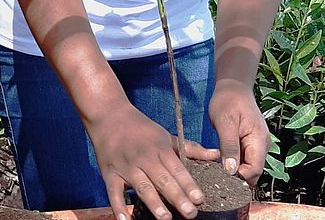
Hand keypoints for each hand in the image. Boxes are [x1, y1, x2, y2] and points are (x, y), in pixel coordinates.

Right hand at [94, 106, 219, 219]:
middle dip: (177, 197)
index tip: (200, 199)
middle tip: (190, 213)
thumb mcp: (166, 136)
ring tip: (165, 217)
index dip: (188, 185)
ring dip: (153, 203)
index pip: (177, 169)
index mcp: (159, 148)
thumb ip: (191, 149)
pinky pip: (113, 193)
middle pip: (162, 180)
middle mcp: (143, 158)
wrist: (108, 115)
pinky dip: (118, 207)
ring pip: (141, 186)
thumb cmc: (141, 128)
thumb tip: (216, 154)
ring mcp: (125, 166)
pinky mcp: (109, 173)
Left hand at [208, 78, 269, 185]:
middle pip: (252, 171)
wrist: (233, 87)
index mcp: (259, 141)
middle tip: (215, 175)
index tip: (221, 176)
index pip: (254, 170)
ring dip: (234, 170)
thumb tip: (232, 171)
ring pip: (248, 167)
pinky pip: (244, 159)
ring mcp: (257, 145)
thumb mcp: (224, 123)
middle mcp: (262, 146)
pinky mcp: (250, 143)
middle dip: (236, 176)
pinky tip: (219, 161)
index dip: (239, 177)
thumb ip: (229, 146)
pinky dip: (233, 162)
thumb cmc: (228, 101)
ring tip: (215, 168)